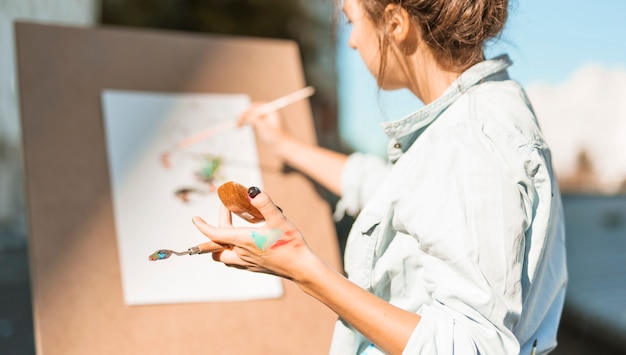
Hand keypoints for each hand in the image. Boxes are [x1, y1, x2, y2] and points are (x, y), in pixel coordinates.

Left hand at [191, 187, 314, 279]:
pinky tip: (243, 243)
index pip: (214, 234)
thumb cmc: (291, 244)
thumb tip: (252, 191)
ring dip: (221, 243)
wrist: (301, 268)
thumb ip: (264, 203)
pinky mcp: (253, 268)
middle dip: (217, 227)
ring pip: (223, 256)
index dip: (203, 226)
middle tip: (228, 210)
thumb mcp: (279, 219)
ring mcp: (246, 263)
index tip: (195, 218)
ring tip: (230, 229)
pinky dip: (231, 251)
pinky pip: (233, 261)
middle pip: (217, 244)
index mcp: (244, 240)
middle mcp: (241, 253)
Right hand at [237, 102, 289, 148]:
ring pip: (251, 115)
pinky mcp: (263, 123)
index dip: (247, 112)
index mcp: (271, 109)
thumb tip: (245, 114)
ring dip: (243, 119)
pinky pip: (253, 120)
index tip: (240, 118)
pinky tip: (240, 126)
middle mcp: (268, 111)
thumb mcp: (263, 128)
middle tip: (236, 123)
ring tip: (236, 126)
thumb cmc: (276, 138)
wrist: (283, 147)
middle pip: (252, 110)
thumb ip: (254, 120)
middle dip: (244, 116)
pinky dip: (246, 123)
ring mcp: (265, 117)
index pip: (255, 106)